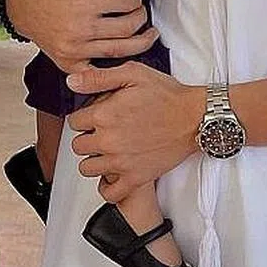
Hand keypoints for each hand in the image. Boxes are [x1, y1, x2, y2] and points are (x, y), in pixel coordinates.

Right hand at [5, 0, 157, 72]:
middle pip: (128, 27)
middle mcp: (79, 30)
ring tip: (147, 34)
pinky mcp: (70, 64)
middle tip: (140, 12)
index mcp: (83, 4)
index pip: (126, 4)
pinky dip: (116, 64)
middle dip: (140, 17)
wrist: (22, 6)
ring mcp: (74, 50)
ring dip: (140, 41)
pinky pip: (101, 69)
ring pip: (120, 50)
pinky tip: (125, 54)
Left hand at [67, 62, 205, 202]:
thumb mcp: (133, 73)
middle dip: (88, 137)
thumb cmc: (168, 95)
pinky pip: (109, 192)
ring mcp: (121, 162)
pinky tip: (113, 173)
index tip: (95, 116)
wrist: (195, 118)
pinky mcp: (136, 178)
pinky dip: (107, 186)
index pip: (74, 122)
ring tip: (107, 150)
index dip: (84, 117)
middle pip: (78, 146)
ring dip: (94, 159)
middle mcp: (108, 141)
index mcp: (104, 115)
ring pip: (87, 168)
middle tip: (103, 132)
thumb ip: (98, 77)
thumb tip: (72, 81)